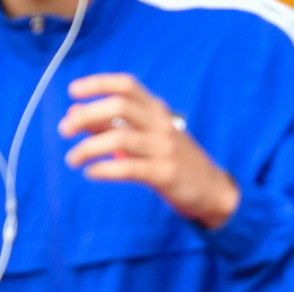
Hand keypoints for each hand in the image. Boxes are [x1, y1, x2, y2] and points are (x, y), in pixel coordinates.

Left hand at [60, 74, 239, 229]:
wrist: (212, 190)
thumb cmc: (175, 160)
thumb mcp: (147, 136)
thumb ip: (112, 124)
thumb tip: (74, 112)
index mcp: (158, 111)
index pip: (127, 86)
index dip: (98, 83)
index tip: (73, 92)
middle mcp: (162, 125)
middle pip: (119, 106)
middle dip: (85, 115)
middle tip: (64, 131)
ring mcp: (165, 149)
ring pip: (119, 138)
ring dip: (87, 148)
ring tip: (72, 159)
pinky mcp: (165, 174)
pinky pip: (128, 168)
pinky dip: (104, 169)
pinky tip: (91, 172)